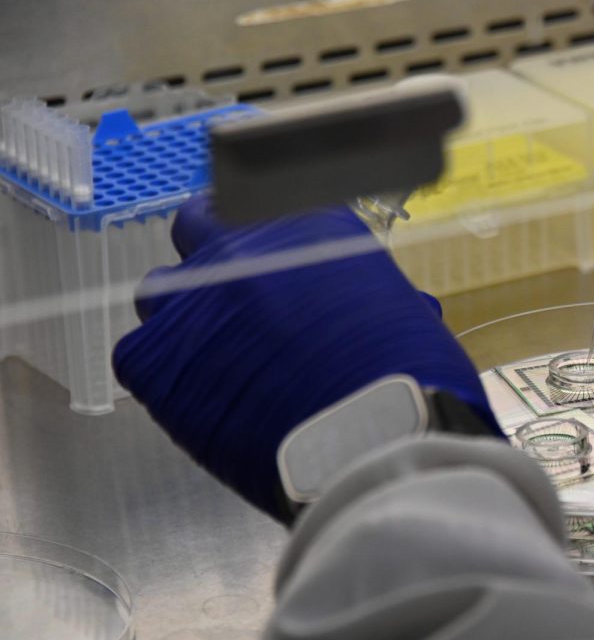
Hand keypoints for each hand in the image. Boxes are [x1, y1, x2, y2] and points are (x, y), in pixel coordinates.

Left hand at [113, 195, 497, 519]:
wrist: (374, 436)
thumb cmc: (408, 377)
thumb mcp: (399, 310)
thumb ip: (357, 296)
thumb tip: (354, 312)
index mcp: (306, 224)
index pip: (264, 202)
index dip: (268, 237)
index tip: (275, 259)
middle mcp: (241, 248)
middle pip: (198, 224)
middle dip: (211, 252)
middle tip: (230, 290)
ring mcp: (193, 301)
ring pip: (160, 289)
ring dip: (182, 314)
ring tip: (213, 352)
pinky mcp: (157, 361)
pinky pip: (139, 356)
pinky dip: (164, 374)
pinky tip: (200, 396)